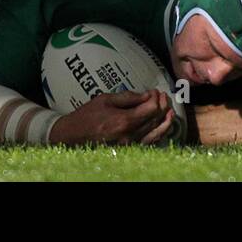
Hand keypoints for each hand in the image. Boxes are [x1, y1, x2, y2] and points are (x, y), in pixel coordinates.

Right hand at [48, 89, 176, 145]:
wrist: (72, 136)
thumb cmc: (87, 116)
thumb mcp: (105, 99)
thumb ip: (128, 97)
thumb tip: (147, 95)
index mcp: (123, 121)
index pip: (151, 108)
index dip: (156, 97)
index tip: (154, 90)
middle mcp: (129, 135)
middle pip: (155, 119)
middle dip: (162, 105)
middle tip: (162, 96)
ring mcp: (129, 145)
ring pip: (155, 132)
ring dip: (165, 120)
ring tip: (169, 109)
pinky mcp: (128, 150)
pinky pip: (149, 143)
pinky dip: (159, 133)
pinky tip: (164, 126)